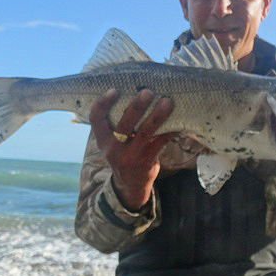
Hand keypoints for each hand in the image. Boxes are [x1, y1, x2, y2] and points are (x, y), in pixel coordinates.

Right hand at [89, 88, 173, 210]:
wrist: (130, 185)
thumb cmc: (122, 154)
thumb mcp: (111, 143)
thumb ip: (115, 125)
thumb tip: (134, 93)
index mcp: (103, 140)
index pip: (96, 119)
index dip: (102, 104)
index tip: (113, 90)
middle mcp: (114, 148)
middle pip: (124, 124)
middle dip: (136, 107)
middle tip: (147, 92)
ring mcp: (131, 155)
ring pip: (145, 132)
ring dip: (157, 116)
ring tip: (167, 102)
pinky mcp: (147, 160)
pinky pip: (161, 141)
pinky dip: (171, 130)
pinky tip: (179, 120)